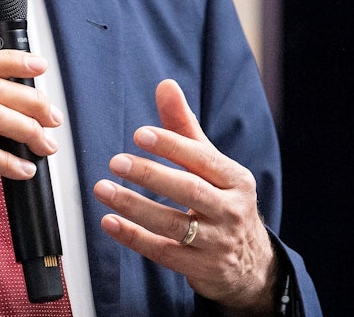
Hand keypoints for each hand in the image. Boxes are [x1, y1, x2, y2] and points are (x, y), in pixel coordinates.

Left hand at [93, 79, 277, 314]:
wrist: (250, 263)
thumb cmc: (221, 200)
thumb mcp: (210, 164)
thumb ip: (184, 127)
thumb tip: (166, 85)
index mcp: (235, 179)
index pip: (202, 159)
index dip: (171, 145)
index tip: (139, 134)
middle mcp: (230, 210)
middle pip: (189, 191)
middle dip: (151, 175)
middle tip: (116, 161)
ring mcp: (217, 243)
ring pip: (172, 224)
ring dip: (134, 206)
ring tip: (103, 189)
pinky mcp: (200, 268)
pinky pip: (163, 253)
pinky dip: (134, 237)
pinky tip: (109, 222)